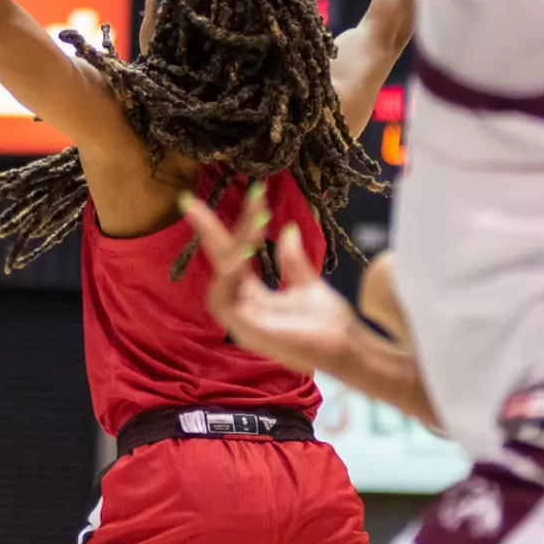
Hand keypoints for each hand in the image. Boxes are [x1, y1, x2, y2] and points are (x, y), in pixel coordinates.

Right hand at [182, 186, 359, 375]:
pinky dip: (230, 276)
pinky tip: (244, 254)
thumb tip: (288, 230)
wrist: (348, 347)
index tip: (247, 195)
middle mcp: (242, 310)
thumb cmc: (330, 324)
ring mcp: (241, 323)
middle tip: (194, 204)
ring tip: (253, 225)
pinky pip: (226, 300)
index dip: (236, 228)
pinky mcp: (246, 331)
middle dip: (209, 232)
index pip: (235, 259)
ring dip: (230, 250)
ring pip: (220, 281)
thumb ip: (294, 262)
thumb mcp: (308, 284)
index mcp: (254, 299)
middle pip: (219, 266)